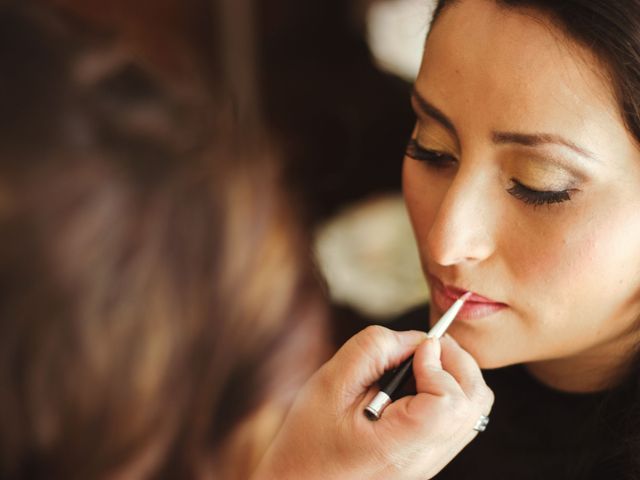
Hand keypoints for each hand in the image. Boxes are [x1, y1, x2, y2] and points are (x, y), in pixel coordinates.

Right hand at [252, 325, 493, 479]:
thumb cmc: (309, 439)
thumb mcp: (330, 383)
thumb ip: (374, 349)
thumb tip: (416, 339)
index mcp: (401, 444)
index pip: (451, 400)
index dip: (438, 363)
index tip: (414, 350)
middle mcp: (426, 458)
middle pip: (475, 401)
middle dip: (456, 360)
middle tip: (425, 346)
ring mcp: (432, 462)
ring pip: (473, 409)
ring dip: (455, 375)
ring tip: (420, 364)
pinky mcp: (429, 458)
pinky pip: (459, 419)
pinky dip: (448, 391)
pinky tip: (416, 384)